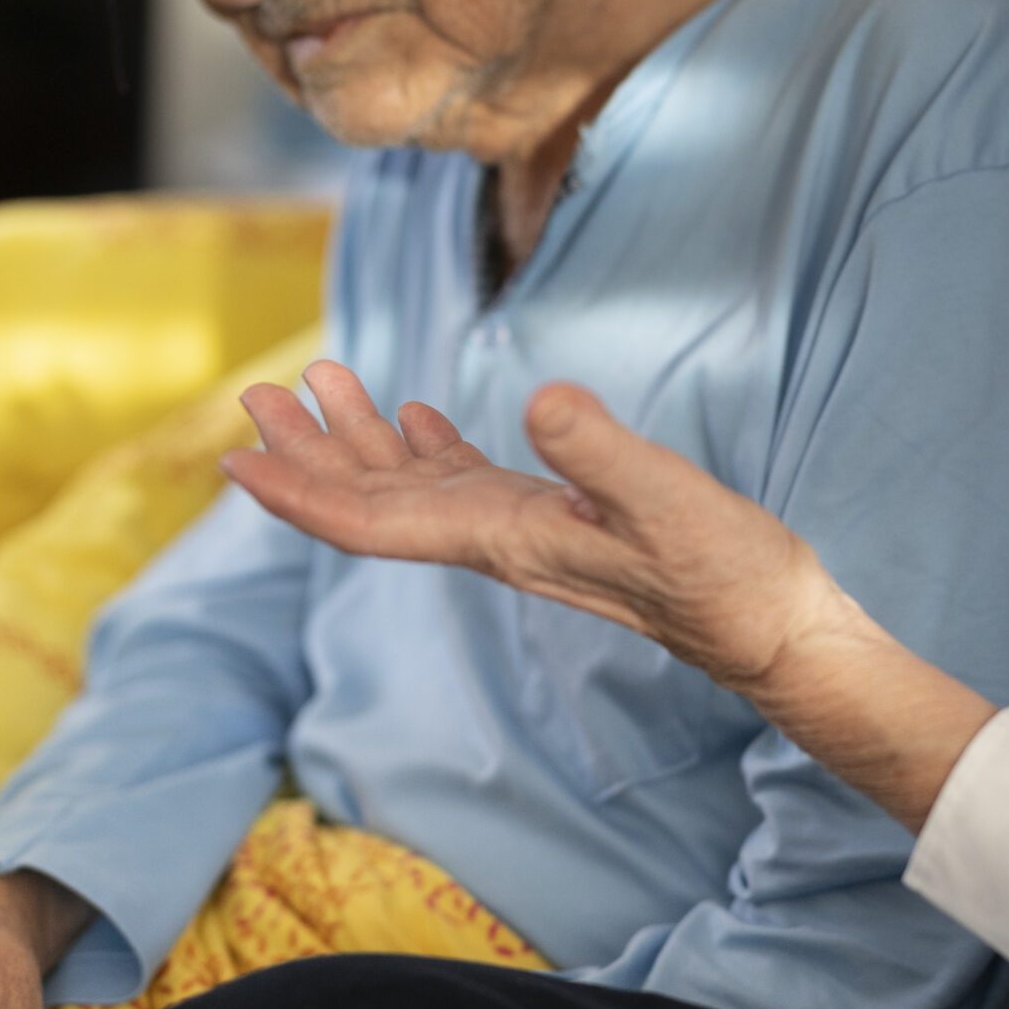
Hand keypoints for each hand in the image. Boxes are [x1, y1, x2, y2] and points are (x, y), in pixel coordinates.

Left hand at [223, 361, 853, 693]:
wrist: (773, 630)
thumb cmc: (728, 577)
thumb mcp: (670, 502)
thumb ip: (604, 452)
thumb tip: (538, 399)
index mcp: (504, 538)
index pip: (372, 523)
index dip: (299, 492)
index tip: (235, 459)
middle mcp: (498, 541)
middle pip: (372, 503)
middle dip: (306, 453)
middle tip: (254, 391)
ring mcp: (525, 531)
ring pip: (411, 488)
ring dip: (355, 440)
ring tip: (314, 379)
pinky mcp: (559, 519)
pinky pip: (465, 480)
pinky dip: (426, 445)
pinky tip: (411, 413)